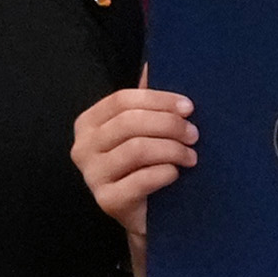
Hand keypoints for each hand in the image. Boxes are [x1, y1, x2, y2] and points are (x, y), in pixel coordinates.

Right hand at [70, 83, 197, 232]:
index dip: (159, 100)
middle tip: (194, 134)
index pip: (122, 100)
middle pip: (129, 123)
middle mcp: (83, 148)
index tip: (189, 107)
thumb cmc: (146, 166)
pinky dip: (165, 173)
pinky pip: (141, 180)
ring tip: (191, 155)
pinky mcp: (107, 201)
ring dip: (172, 149)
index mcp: (88, 123)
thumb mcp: (145, 130)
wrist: (146, 214)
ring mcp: (92, 176)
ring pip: (137, 149)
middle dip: (169, 125)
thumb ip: (146, 101)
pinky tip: (176, 173)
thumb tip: (153, 61)